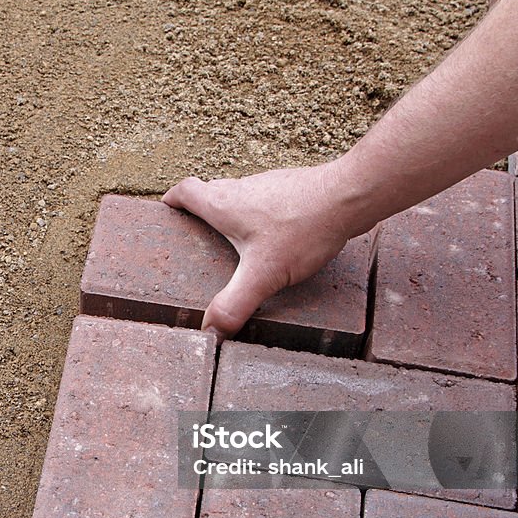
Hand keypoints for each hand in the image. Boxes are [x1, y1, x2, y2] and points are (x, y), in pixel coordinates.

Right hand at [162, 161, 364, 340]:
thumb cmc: (303, 228)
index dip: (173, 200)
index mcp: (224, 204)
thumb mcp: (262, 275)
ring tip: (235, 240)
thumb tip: (210, 330)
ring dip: (232, 214)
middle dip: (201, 211)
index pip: (186, 191)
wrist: (349, 196)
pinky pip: (267, 201)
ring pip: (240, 196)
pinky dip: (261, 216)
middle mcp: (242, 189)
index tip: (167, 208)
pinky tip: (275, 238)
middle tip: (197, 232)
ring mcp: (269, 186)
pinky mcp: (293, 190)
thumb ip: (235, 304)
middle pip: (211, 193)